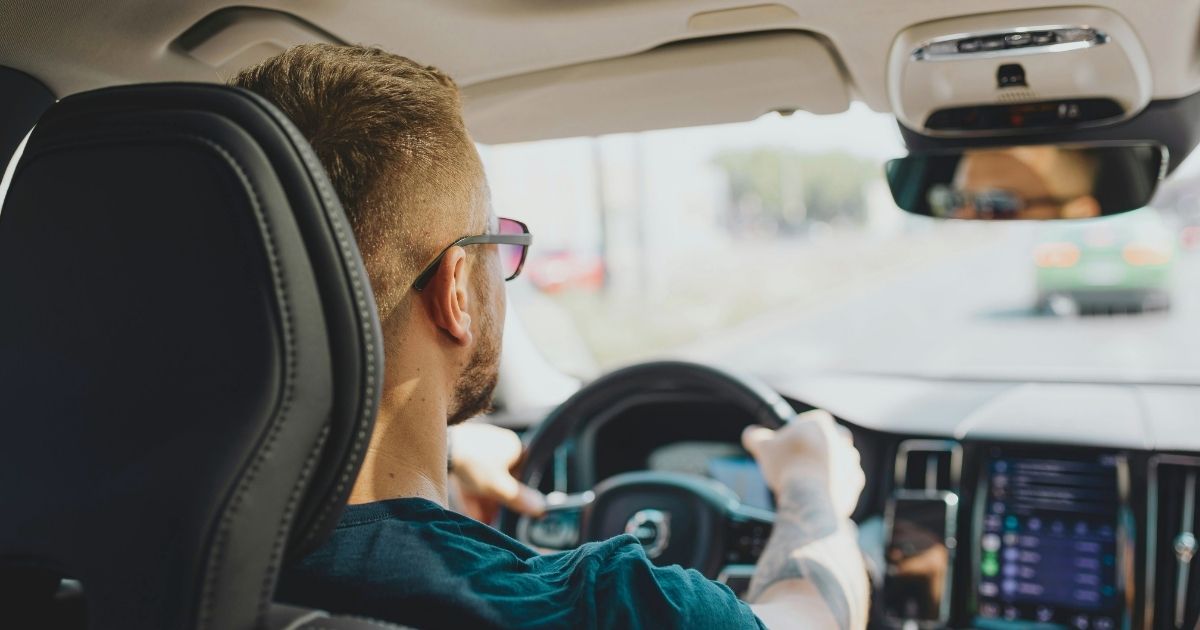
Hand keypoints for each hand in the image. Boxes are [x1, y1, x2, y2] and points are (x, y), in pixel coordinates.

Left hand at [448, 422, 545, 521]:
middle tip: (492, 519)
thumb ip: (519, 499)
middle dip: (495, 502)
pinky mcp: (461, 451)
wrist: (441, 447)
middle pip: (501, 479)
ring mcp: (478, 446)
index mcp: (514, 446)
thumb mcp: (499, 487)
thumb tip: (541, 508)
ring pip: (484, 479)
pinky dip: (471, 492)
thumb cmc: (473, 463)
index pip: (523, 474)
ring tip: (481, 519)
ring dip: (483, 500)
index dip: (516, 495)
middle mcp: (499, 444)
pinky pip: (470, 475)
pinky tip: (469, 510)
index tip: (512, 512)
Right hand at [741, 409, 864, 518]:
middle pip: (829, 439)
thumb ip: (755, 436)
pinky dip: (835, 485)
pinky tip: (819, 492)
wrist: (809, 498)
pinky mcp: (856, 482)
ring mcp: (851, 461)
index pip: (812, 421)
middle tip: (800, 462)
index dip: (799, 432)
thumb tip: (750, 434)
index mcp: (821, 423)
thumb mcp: (763, 447)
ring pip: (839, 460)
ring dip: (828, 467)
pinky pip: (845, 481)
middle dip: (817, 449)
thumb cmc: (788, 466)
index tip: (790, 445)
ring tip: (808, 480)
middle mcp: (841, 438)